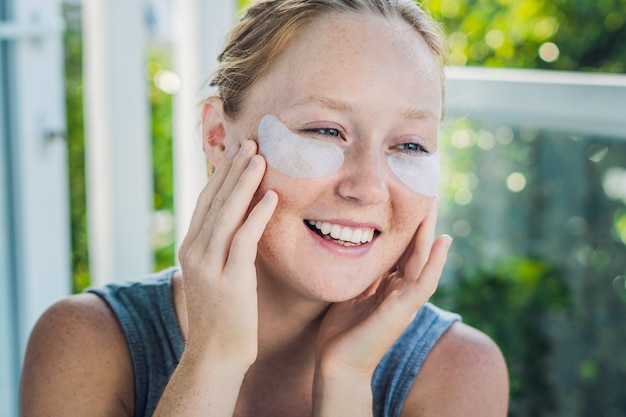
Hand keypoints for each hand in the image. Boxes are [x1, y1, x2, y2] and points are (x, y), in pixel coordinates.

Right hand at [177, 140, 277, 367]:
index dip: (222, 174)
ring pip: (226, 213)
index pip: (206, 202)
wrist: (215, 356)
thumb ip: (224, 247)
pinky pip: (244, 239)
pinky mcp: (229, 280)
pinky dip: (257, 215)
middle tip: (250, 141)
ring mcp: (209, 266)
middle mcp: (195, 252)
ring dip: (244, 182)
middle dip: (233, 169)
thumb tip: (242, 222)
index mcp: (191, 248)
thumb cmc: (222, 316)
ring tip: (259, 156)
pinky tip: (271, 196)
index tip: (238, 151)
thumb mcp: (217, 275)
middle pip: (214, 200)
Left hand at [315, 197, 451, 378]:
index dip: (406, 225)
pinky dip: (434, 262)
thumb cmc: (340, 333)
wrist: (337, 365)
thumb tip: (354, 250)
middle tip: (426, 192)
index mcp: (389, 286)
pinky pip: (423, 282)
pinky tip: (442, 241)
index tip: (406, 199)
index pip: (401, 249)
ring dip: (430, 232)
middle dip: (420, 222)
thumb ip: (361, 275)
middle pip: (415, 249)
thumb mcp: (350, 293)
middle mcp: (401, 290)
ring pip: (423, 260)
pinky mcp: (403, 310)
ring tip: (433, 205)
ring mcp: (405, 301)